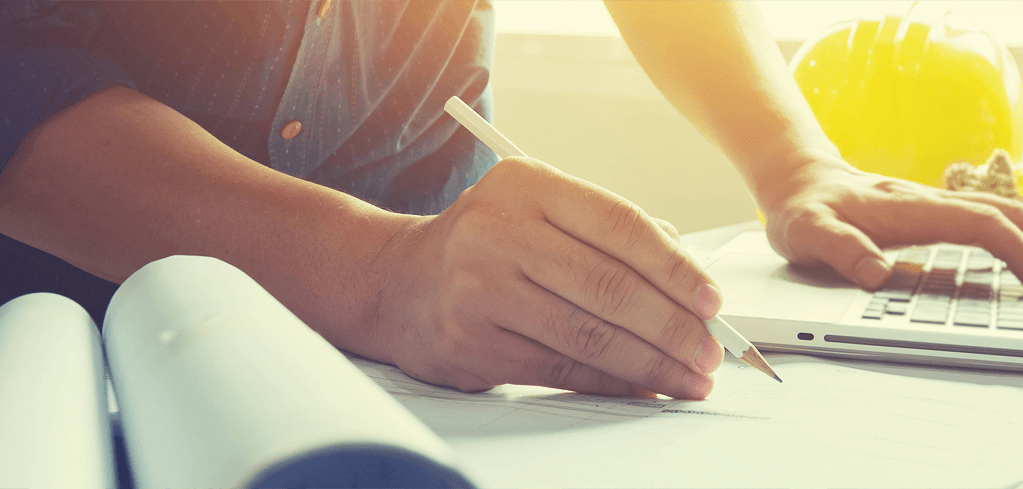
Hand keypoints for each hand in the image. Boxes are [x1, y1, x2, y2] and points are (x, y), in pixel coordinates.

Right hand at [374, 157, 724, 398]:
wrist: (398, 281)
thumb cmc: (485, 243)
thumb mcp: (537, 211)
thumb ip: (605, 232)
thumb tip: (685, 276)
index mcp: (526, 185)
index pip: (618, 223)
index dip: (673, 266)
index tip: (711, 300)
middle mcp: (499, 231)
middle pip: (607, 284)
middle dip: (672, 325)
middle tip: (710, 350)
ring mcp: (481, 288)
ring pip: (588, 333)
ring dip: (650, 363)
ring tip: (689, 377)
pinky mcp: (473, 341)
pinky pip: (561, 365)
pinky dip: (611, 381)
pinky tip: (643, 387)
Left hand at [758, 150, 1022, 288]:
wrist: (796, 181)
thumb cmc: (802, 209)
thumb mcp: (806, 232)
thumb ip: (839, 250)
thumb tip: (875, 276)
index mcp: (906, 207)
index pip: (977, 222)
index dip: (1014, 247)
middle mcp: (928, 202)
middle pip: (1003, 211)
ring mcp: (932, 207)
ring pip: (997, 211)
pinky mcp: (931, 215)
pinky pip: (982, 220)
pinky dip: (1010, 233)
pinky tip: (1018, 254)